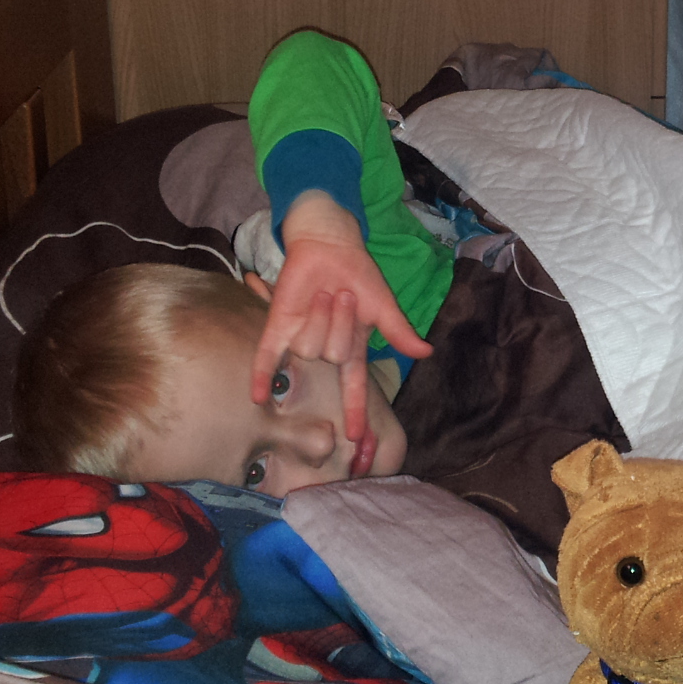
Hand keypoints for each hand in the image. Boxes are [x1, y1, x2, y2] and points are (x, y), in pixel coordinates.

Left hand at [248, 191, 433, 445]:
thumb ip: (399, 331)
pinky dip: (261, 375)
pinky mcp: (277, 326)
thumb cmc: (359, 274)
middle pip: (331, 356)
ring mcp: (299, 338)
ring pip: (309, 347)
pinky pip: (266, 356)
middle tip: (344, 296)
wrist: (329, 245)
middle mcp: (324, 348)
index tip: (358, 439)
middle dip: (341, 323)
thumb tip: (426, 352)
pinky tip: (257, 397)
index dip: (355, 411)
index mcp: (351, 348)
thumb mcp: (383, 305)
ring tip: (324, 293)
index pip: (354, 386)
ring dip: (321, 315)